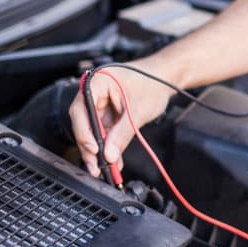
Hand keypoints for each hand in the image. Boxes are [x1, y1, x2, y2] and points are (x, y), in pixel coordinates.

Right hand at [68, 61, 170, 176]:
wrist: (166, 78)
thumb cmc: (153, 82)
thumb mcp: (139, 110)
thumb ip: (123, 133)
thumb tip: (109, 155)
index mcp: (97, 82)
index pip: (81, 109)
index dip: (84, 132)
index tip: (94, 149)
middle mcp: (95, 92)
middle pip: (84, 123)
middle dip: (90, 146)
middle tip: (96, 166)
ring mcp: (100, 103)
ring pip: (93, 131)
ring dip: (99, 150)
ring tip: (105, 168)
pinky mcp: (108, 113)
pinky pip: (104, 132)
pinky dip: (108, 145)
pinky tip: (113, 160)